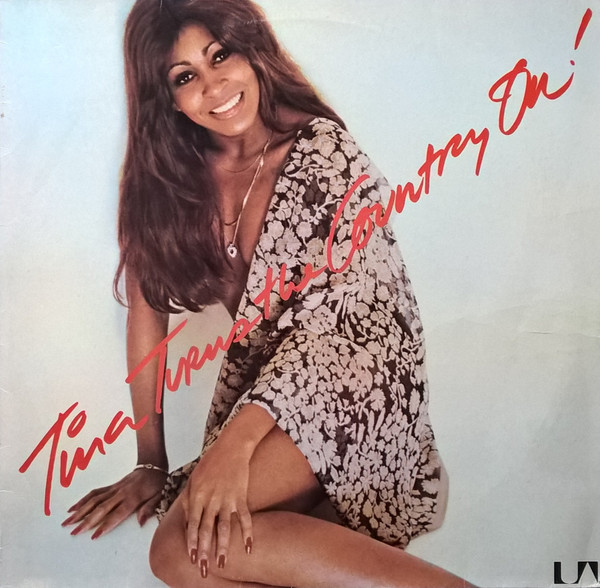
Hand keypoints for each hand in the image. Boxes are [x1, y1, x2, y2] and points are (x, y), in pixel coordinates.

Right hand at [62, 467, 166, 538]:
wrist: (153, 464)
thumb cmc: (158, 482)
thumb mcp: (160, 495)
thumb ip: (150, 508)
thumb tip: (140, 523)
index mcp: (133, 497)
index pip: (118, 513)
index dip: (106, 524)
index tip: (94, 535)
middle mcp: (121, 493)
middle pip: (101, 508)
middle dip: (87, 521)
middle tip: (74, 532)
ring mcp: (114, 489)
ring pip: (94, 500)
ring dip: (80, 511)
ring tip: (67, 522)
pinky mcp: (111, 486)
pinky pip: (95, 493)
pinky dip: (83, 500)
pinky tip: (73, 508)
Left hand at [183, 441, 252, 577]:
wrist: (232, 446)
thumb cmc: (211, 462)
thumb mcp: (194, 478)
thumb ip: (188, 498)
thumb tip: (186, 518)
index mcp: (197, 495)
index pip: (192, 524)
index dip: (192, 542)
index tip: (191, 557)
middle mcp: (211, 499)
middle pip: (206, 529)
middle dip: (204, 551)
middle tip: (203, 569)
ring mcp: (227, 498)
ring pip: (224, 527)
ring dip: (223, 547)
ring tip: (222, 564)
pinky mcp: (241, 496)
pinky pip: (244, 517)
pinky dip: (247, 532)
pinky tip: (249, 547)